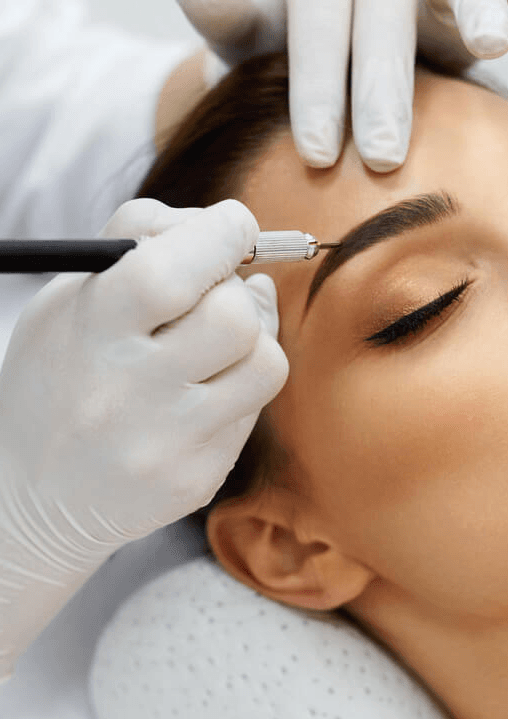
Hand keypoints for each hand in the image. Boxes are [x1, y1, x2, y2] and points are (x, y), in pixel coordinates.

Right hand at [0, 199, 287, 679]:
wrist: (31, 495)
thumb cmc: (61, 377)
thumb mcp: (69, 301)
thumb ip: (139, 247)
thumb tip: (237, 240)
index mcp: (86, 333)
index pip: (169, 272)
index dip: (220, 235)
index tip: (235, 224)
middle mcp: (126, 392)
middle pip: (232, 316)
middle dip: (234, 288)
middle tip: (215, 289)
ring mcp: (166, 442)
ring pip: (265, 362)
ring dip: (252, 338)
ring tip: (214, 342)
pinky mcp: (197, 478)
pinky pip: (255, 409)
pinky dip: (241, 384)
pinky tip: (206, 387)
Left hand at [172, 0, 507, 171]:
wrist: (335, 41)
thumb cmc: (291, 48)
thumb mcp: (253, 39)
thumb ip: (228, 16)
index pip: (319, 22)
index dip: (315, 86)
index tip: (316, 154)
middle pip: (384, 16)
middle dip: (381, 89)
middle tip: (379, 158)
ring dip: (471, 12)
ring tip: (489, 43)